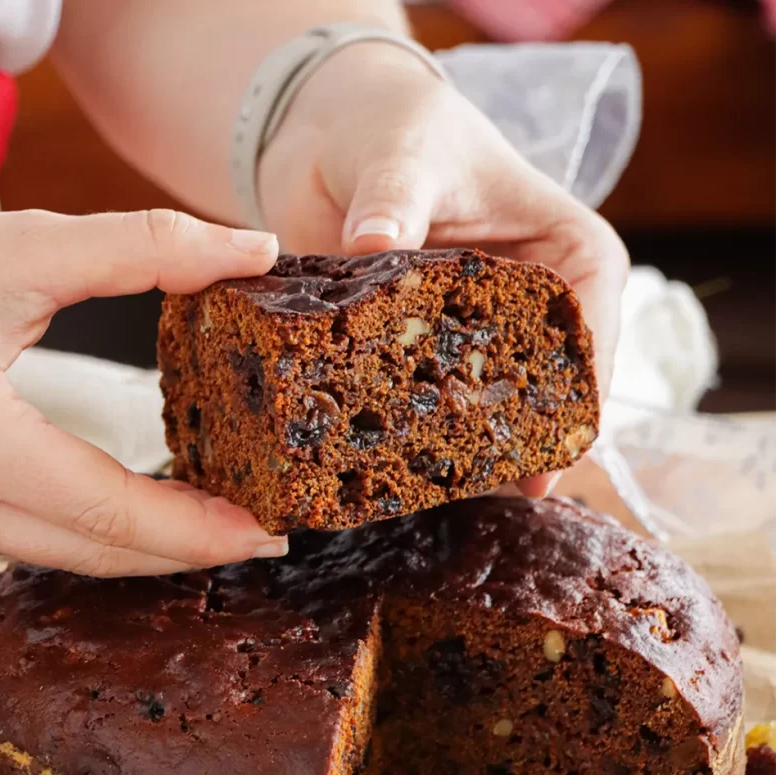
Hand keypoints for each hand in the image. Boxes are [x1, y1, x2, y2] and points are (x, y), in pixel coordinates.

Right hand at [0, 209, 285, 575]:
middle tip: (262, 532)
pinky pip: (34, 540)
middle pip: (98, 553)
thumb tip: (254, 250)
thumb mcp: (13, 252)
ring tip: (217, 517)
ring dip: (145, 545)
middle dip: (188, 550)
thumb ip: (140, 249)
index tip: (268, 528)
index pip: (111, 513)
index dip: (198, 531)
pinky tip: (138, 507)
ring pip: (66, 556)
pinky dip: (96, 531)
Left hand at [259, 45, 628, 494]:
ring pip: (492, 409)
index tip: (543, 458)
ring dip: (468, 447)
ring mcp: (482, 341)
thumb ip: (396, 201)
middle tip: (485, 485)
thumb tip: (373, 242)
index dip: (574, 401)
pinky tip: (393, 464)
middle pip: (547, 390)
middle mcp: (538, 312)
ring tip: (438, 483)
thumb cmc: (404, 132)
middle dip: (519, 437)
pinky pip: (432, 408)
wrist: (339, 139)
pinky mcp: (429, 358)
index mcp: (573, 259)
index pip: (593, 337)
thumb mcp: (408, 156)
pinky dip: (417, 432)